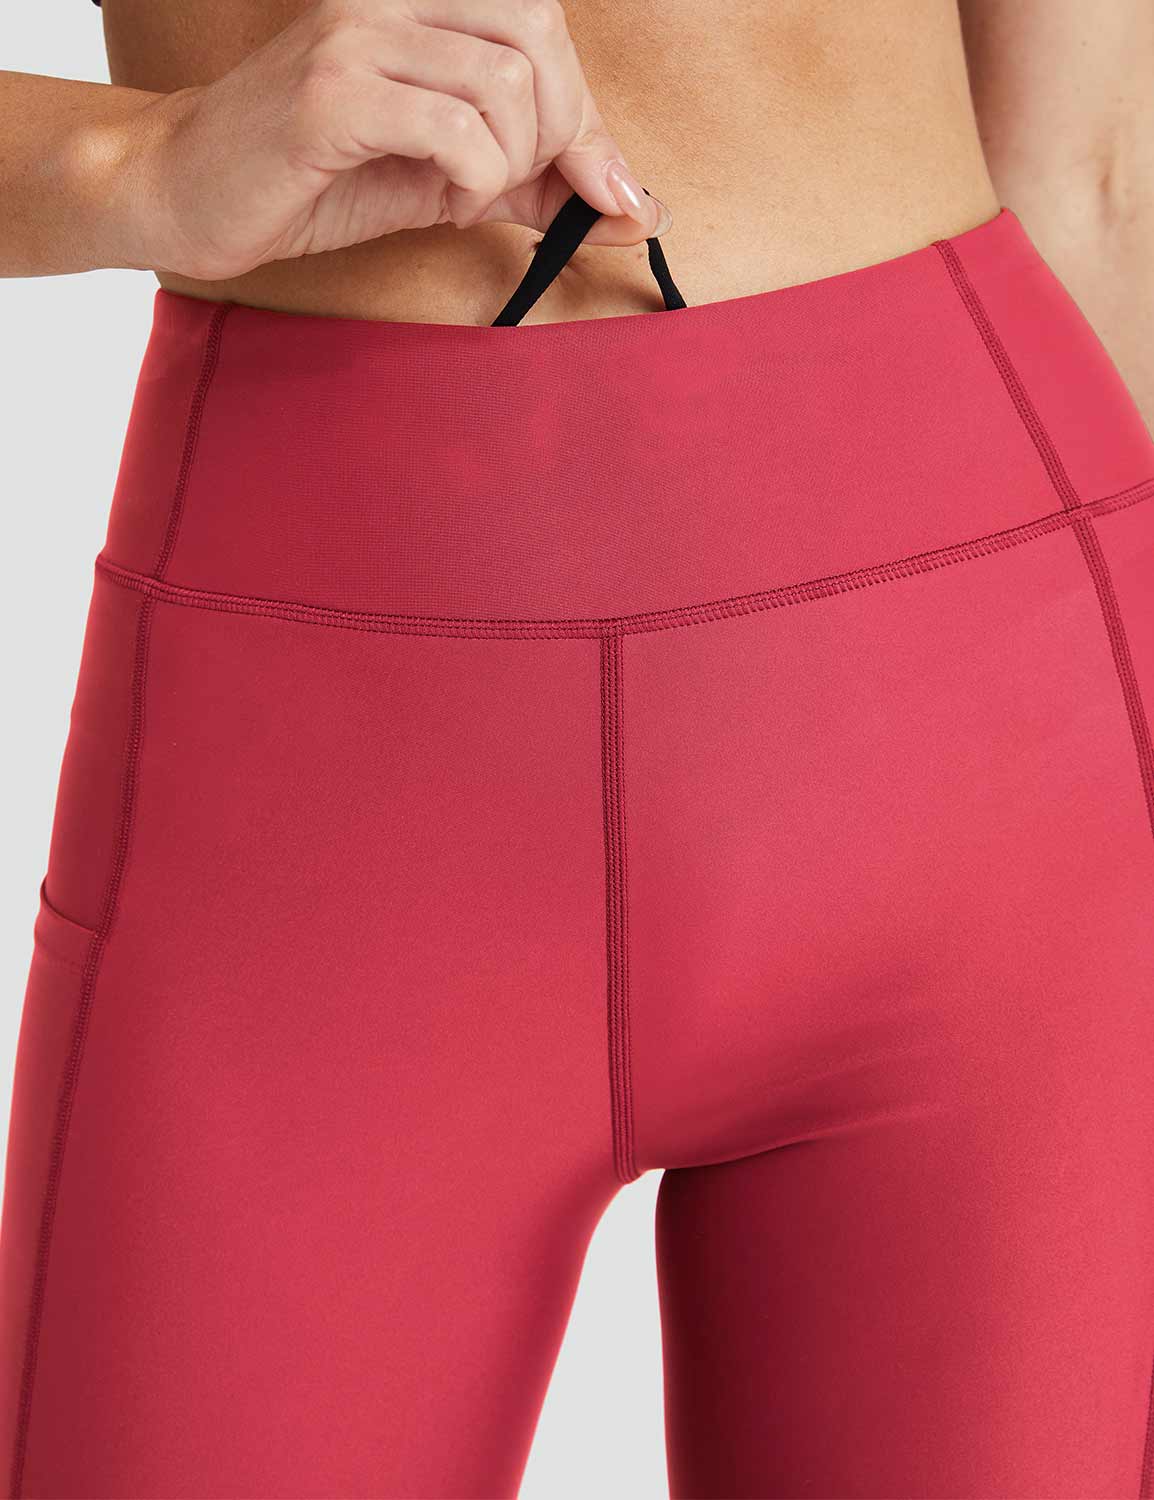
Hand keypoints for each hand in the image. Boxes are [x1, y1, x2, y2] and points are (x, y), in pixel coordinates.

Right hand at [119, 0, 671, 279]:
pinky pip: (455, 129)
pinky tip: (445, 200)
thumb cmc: (312, 179)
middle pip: (539, 34)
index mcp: (419, 2)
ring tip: (467, 195)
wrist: (186, 190)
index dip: (586, 112)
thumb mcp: (443, 176)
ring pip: (506, 83)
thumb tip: (630, 204)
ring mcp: (359, 38)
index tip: (598, 187)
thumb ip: (529, 178)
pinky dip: (476, 180)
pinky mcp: (333, 95)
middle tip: (518, 185)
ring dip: (511, 163)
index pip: (542, 22)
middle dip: (560, 132)